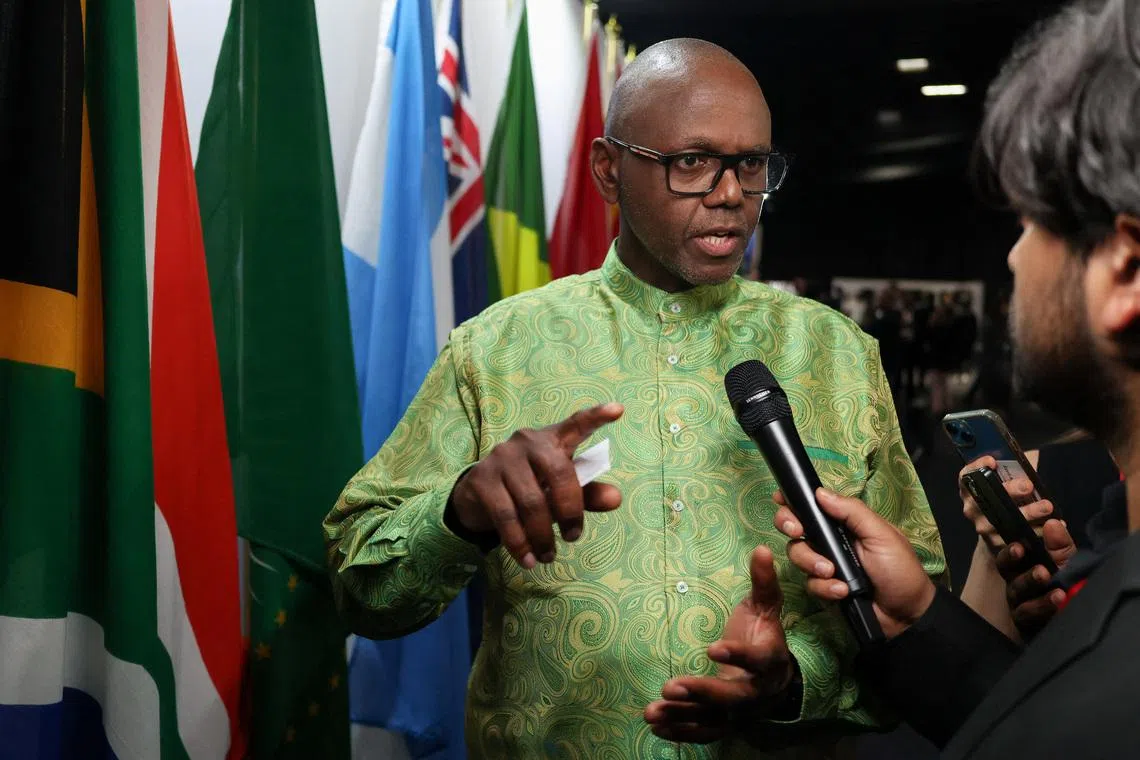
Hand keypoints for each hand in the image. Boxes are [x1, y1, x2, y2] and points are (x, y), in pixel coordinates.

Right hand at [448, 402, 622, 567]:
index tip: (618, 410)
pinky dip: (520, 543)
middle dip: (571, 511)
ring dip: (544, 536)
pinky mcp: (482, 480)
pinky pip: (506, 517)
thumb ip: (588, 494)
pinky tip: (528, 560)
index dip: (596, 417)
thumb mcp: (559, 492)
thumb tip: (616, 499)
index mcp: (552, 440)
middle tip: (573, 537)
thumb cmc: (530, 488)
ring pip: (533, 502)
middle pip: (560, 474)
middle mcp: (527, 441)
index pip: (576, 424)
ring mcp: (502, 458)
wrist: (478, 496)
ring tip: (549, 556)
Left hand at [644, 545, 793, 743]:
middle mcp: (756, 692)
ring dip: (682, 716)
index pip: (756, 660)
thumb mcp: (765, 608)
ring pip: (713, 719)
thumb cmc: (764, 636)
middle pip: (732, 697)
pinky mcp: (725, 724)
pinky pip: (704, 733)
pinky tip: (656, 726)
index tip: (712, 647)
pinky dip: (681, 732)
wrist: (777, 679)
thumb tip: (762, 549)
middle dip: (701, 692)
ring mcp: (740, 713)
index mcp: (769, 660)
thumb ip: (763, 582)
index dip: (737, 654)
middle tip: (671, 686)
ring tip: (652, 711)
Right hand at [775, 488, 935, 639]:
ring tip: (833, 573)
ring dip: (811, 562)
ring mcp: (825, 564)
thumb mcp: (881, 535)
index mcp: (844, 523)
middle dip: (790, 526)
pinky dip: (825, 587)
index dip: (793, 501)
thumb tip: (819, 492)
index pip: (813, 506)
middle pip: (795, 527)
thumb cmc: (899, 569)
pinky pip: (810, 583)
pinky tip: (842, 591)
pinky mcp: (824, 588)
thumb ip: (852, 512)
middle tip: (797, 531)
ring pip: (798, 555)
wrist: (907, 614)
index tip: (780, 499)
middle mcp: (830, 541)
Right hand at [960, 456, 1054, 550]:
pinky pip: (1013, 541)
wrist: (1002, 533)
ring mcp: (983, 527)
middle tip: (1028, 485)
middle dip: (1008, 490)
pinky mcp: (996, 544)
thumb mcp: (1009, 482)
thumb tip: (1032, 455)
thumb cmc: (1008, 499)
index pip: (966, 476)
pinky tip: (1048, 528)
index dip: (976, 467)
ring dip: (1026, 513)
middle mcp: (972, 508)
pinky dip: (1034, 533)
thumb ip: (1016, 469)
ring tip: (1047, 506)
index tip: (993, 461)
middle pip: (985, 498)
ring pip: (1001, 521)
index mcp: (971, 489)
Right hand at [995, 518, 1076, 638]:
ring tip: (1058, 592)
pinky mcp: (1030, 628)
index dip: (1010, 554)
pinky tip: (1061, 603)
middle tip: (1042, 571)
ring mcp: (1021, 609)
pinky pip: (1034, 620)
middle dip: (1024, 575)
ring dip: (1041, 599)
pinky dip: (1047, 611)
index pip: (1007, 560)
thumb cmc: (1066, 583)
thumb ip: (1060, 545)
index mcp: (1020, 569)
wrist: (1077, 615)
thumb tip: (1053, 523)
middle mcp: (1016, 588)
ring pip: (1022, 602)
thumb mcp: (1067, 562)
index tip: (1020, 547)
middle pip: (1011, 580)